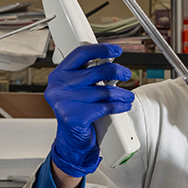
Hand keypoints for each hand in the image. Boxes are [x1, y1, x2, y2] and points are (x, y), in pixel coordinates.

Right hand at [45, 43, 134, 177]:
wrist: (71, 138)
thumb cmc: (77, 110)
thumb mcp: (77, 88)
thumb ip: (87, 74)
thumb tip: (110, 61)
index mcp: (59, 74)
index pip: (81, 54)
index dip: (101, 49)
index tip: (116, 50)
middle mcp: (59, 86)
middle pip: (97, 71)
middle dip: (117, 71)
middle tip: (127, 73)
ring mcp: (64, 102)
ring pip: (104, 91)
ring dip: (122, 93)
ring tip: (128, 96)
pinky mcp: (74, 117)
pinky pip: (106, 106)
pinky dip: (120, 105)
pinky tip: (124, 105)